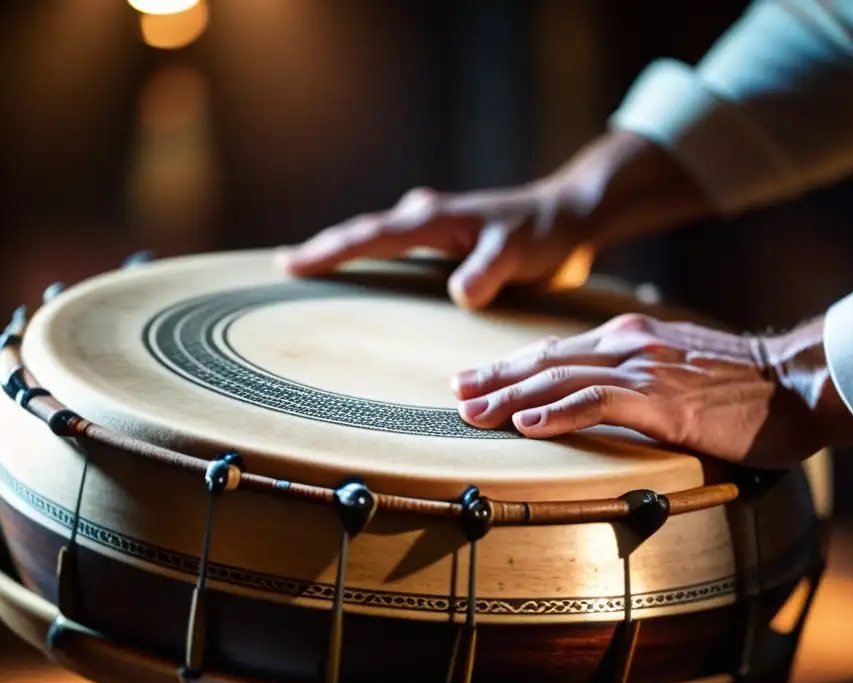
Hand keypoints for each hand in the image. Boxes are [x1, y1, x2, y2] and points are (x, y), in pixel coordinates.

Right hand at [275, 132, 709, 308]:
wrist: (569, 218)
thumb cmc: (544, 234)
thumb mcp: (519, 252)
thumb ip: (489, 271)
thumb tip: (459, 294)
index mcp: (434, 219)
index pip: (371, 236)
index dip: (331, 250)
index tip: (291, 264)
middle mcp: (426, 218)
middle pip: (363, 233)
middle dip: (324, 249)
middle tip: (283, 266)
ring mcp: (434, 229)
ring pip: (377, 239)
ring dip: (345, 252)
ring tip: (307, 269)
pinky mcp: (446, 244)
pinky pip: (399, 251)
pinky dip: (374, 260)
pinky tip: (365, 279)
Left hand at [451, 314, 852, 467]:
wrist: (799, 381)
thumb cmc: (745, 388)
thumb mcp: (680, 372)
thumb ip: (638, 380)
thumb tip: (607, 402)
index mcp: (630, 338)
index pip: (556, 351)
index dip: (511, 366)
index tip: (474, 379)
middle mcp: (628, 344)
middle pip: (546, 360)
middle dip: (496, 378)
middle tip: (455, 394)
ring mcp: (644, 368)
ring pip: (561, 378)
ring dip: (511, 396)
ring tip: (472, 413)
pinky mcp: (662, 398)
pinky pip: (598, 403)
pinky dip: (558, 412)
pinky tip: (527, 424)